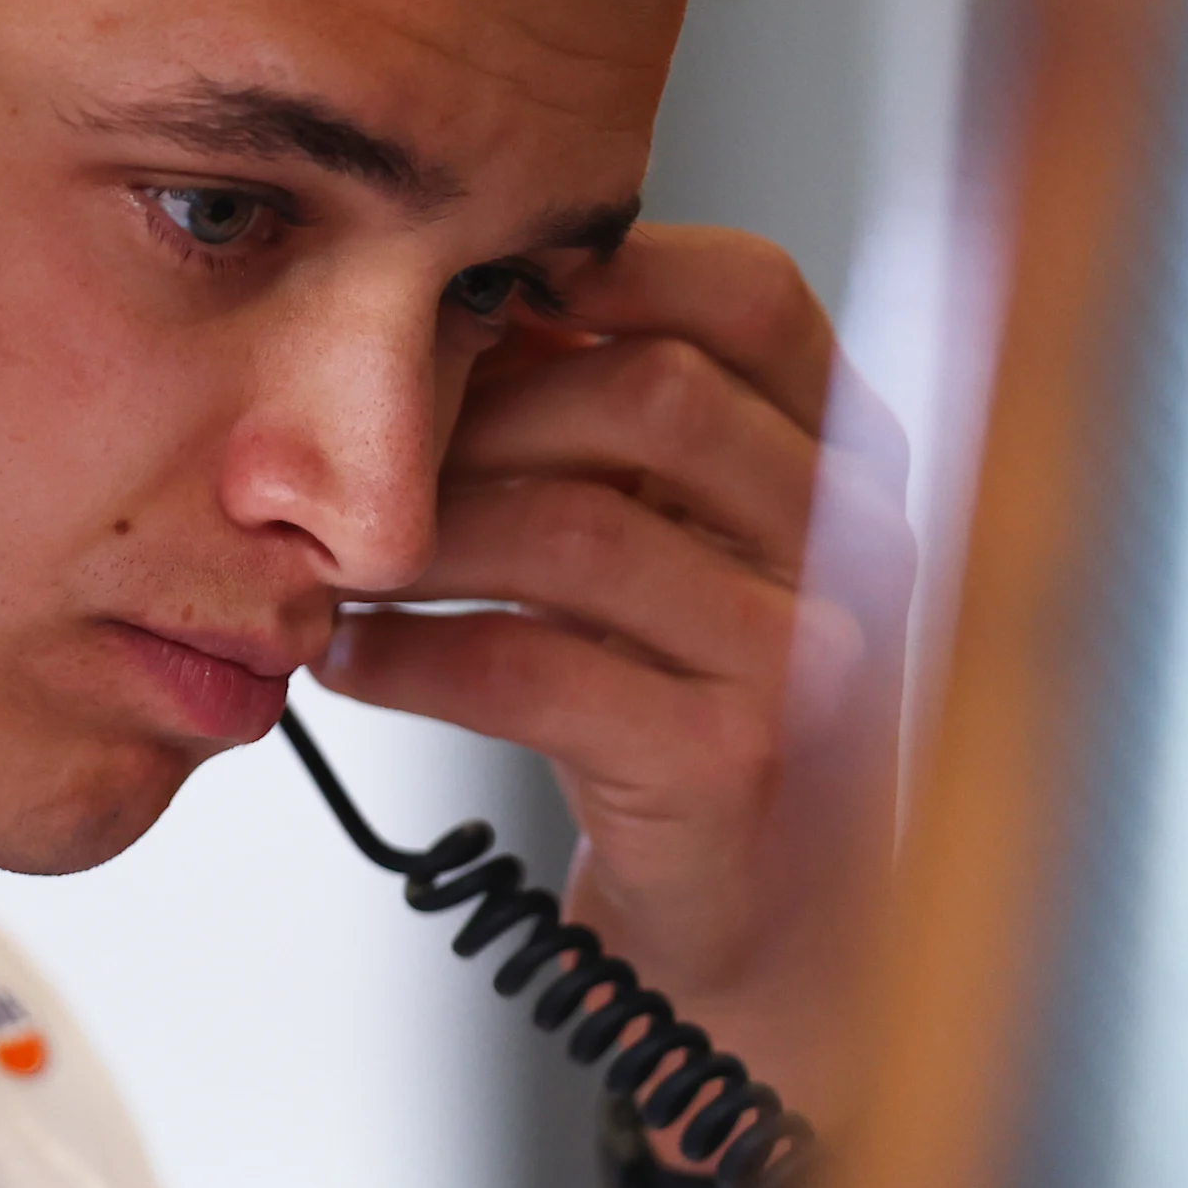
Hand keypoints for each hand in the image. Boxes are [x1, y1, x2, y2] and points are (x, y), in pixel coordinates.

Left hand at [312, 225, 916, 1128]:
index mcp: (852, 453)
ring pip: (577, 530)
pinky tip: (351, 661)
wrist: (779, 922)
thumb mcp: (685, 540)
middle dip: (478, 408)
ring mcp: (804, 655)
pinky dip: (413, 658)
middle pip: (649, 394)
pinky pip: (532, 672)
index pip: (751, 296)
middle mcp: (853, 540)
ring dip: (422, 536)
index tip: (468, 290)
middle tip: (362, 451)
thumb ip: (617, 427)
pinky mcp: (729, 766)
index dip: (611, 265)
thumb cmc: (698, 700)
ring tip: (334, 558)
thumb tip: (454, 305)